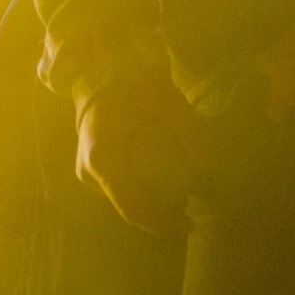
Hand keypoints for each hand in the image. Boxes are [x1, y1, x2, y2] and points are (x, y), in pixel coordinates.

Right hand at [75, 69, 203, 233]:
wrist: (101, 69)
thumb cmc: (133, 80)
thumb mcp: (167, 98)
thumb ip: (190, 129)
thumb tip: (209, 167)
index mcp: (103, 157)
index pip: (133, 206)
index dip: (162, 222)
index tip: (189, 224)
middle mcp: (88, 171)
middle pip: (130, 207)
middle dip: (162, 214)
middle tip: (190, 210)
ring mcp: (86, 172)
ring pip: (123, 200)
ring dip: (151, 203)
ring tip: (180, 197)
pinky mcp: (89, 170)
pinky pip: (118, 190)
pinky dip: (140, 191)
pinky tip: (161, 187)